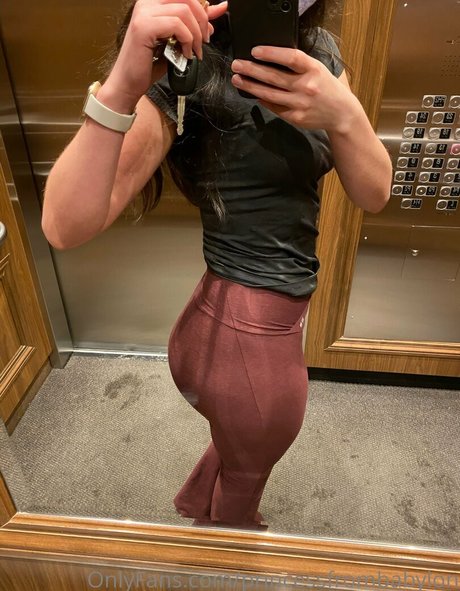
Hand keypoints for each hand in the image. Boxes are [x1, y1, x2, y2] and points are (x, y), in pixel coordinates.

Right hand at [104, 0, 227, 110]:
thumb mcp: (177, 41)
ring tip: (194, 51)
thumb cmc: (148, 64)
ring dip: (196, 34)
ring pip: (184, 11)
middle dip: (203, 20)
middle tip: (204, 41)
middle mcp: (147, 3)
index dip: (204, 5)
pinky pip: (176, 25)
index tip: (217, 15)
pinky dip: (187, 40)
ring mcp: (144, 13)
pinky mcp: (144, 27)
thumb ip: (193, 26)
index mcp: (154, 3)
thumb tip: (213, 16)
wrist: (129, 83)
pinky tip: (184, 54)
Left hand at [230, 45, 359, 133]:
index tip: (255, 51)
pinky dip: (263, 100)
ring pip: (270, 94)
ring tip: (238, 80)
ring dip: (251, 86)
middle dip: (252, 70)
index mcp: (313, 69)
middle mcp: (306, 86)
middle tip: (237, 65)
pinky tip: (254, 94)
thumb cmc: (327, 88)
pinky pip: (275, 107)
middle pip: (274, 77)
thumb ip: (299, 65)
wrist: (341, 113)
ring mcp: (300, 103)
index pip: (290, 58)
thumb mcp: (318, 70)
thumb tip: (271, 59)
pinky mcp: (296, 117)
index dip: (271, 53)